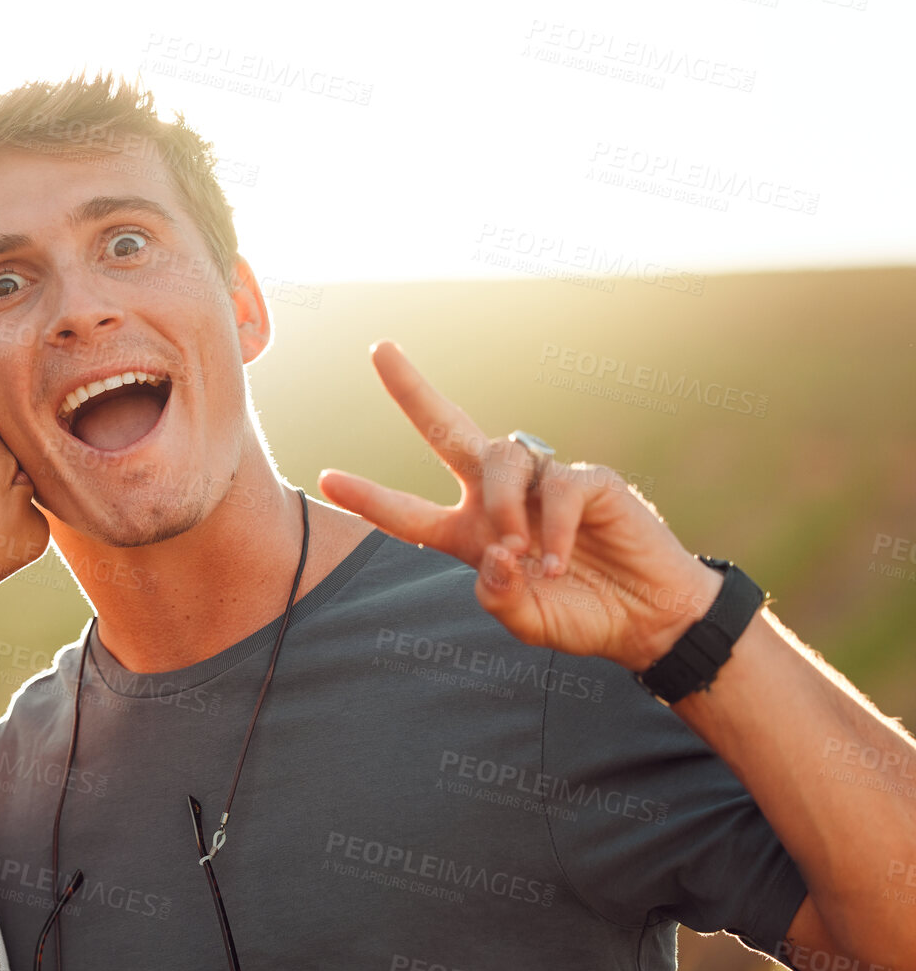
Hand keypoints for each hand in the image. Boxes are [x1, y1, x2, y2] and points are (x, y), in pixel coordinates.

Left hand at [317, 342, 723, 670]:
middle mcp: (500, 498)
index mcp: (470, 533)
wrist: (646, 620)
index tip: (324, 478)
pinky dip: (552, 527)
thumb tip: (496, 555)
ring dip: (501, 506)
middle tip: (379, 350)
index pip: (409, 513)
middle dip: (413, 391)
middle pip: (448, 430)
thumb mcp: (524, 620)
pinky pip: (557, 487)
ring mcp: (543, 482)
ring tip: (520, 553)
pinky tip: (561, 560)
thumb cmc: (580, 615)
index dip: (369, 497)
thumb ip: (497, 596)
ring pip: (499, 460)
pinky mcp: (588, 479)